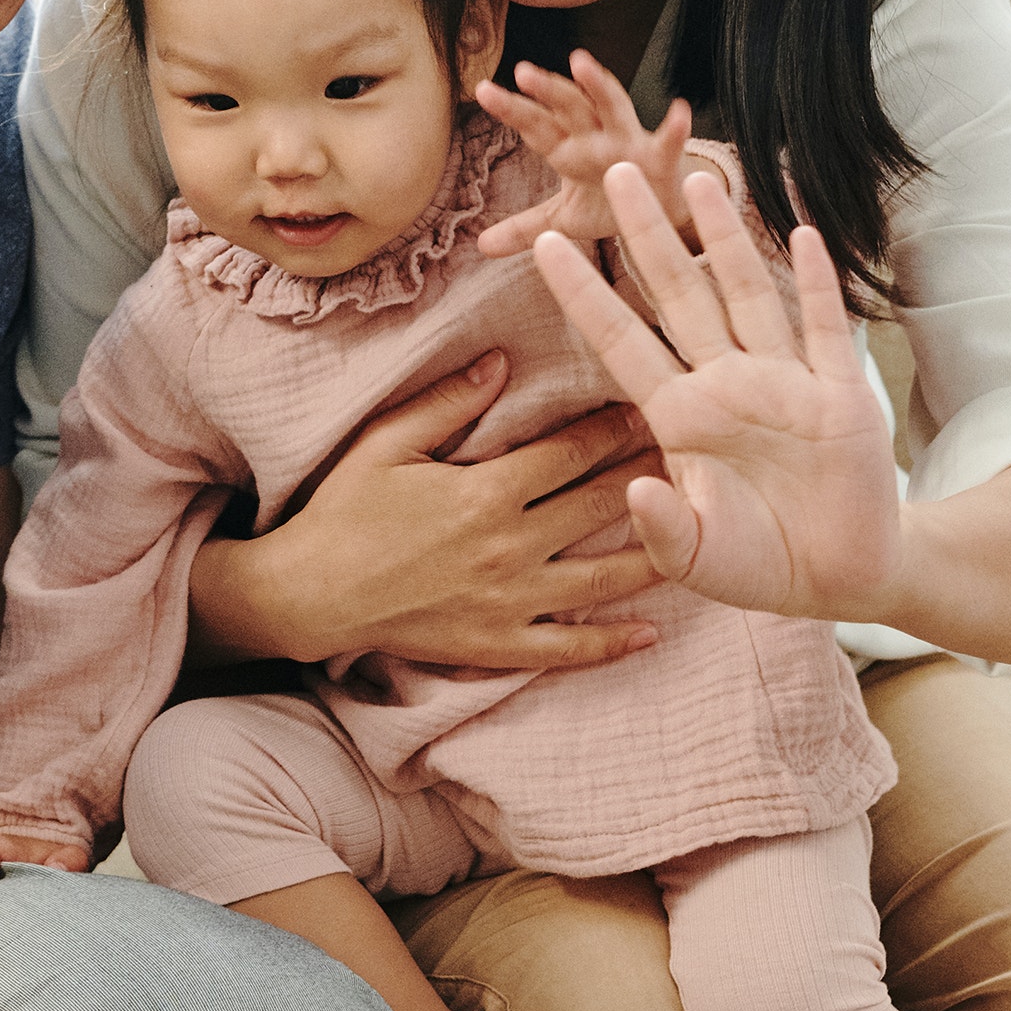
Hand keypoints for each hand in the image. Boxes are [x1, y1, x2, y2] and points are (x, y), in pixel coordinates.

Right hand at [194, 350, 662, 674]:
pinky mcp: (498, 645)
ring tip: (699, 531)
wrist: (309, 595)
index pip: (570, 453)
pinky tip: (653, 631)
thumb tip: (502, 362)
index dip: (615, 428)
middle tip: (700, 456)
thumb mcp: (385, 442)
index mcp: (484, 492)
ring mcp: (508, 601)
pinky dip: (612, 643)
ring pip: (602, 578)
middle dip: (652, 476)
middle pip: (600, 506)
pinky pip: (567, 648)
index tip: (652, 405)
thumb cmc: (343, 511)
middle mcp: (508, 547)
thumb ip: (447, 401)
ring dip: (656, 554)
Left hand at [474, 56, 701, 260]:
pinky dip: (675, 128)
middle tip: (523, 72)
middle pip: (568, 108)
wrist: (662, 216)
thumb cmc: (611, 204)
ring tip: (581, 63)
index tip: (482, 90)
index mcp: (569, 149)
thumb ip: (525, 228)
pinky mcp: (663, 160)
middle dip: (548, 90)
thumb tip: (480, 245)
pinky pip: (669, 142)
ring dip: (598, 86)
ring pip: (612, 109)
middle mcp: (596, 138)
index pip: (536, 125)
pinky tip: (679, 111)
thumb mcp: (565, 219)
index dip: (512, 108)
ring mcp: (629, 144)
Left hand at [527, 165, 904, 621]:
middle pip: (678, 294)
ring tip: (697, 181)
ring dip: (725, 238)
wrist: (838, 579)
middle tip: (615, 171)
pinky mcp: (838, 393)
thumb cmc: (758, 564)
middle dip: (646, 235)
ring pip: (746, 293)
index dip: (584, 294)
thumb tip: (637, 487)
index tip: (544, 244)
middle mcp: (726, 386)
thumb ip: (664, 529)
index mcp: (680, 419)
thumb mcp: (697, 558)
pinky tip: (801, 234)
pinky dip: (816, 283)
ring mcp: (783, 383)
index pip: (621, 342)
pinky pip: (824, 327)